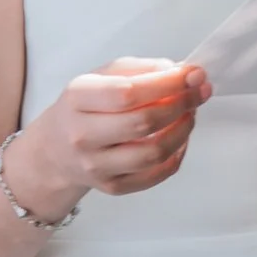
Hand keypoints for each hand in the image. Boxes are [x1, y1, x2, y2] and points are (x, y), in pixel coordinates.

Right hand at [8, 57, 212, 212]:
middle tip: (199, 92)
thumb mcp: (103, 75)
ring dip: (183, 130)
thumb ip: (142, 69)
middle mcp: (83, 135)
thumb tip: (181, 74)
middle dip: (181, 104)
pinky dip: (177, 155)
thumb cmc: (85, 106)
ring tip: (190, 113)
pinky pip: (155, 174)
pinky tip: (180, 138)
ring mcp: (96, 166)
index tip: (193, 74)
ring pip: (153, 153)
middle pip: (144, 122)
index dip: (167, 84)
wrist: (56, 148)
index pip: (128, 92)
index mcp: (78, 98)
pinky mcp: (112, 187)